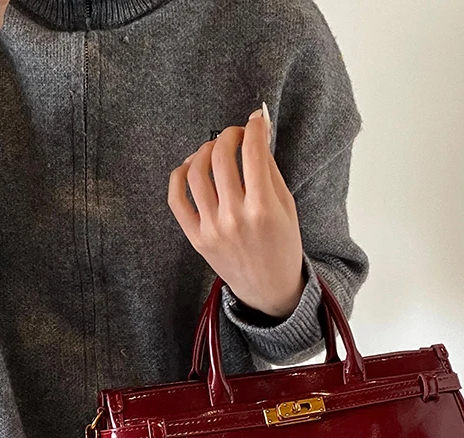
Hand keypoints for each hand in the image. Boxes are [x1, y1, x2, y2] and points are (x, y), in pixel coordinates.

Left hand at [167, 104, 305, 318]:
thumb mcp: (287, 208)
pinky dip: (179, 177)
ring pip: (196, 173)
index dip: (254, 129)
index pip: (253, 153)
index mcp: (263, 210)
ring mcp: (211, 229)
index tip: (256, 121)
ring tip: (214, 149)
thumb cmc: (282, 247)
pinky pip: (176, 200)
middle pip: (221, 158)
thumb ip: (270, 171)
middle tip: (235, 134)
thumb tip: (257, 135)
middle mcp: (234, 218)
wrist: (268, 289)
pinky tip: (190, 167)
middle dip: (229, 136)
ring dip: (204, 151)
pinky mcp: (196, 238)